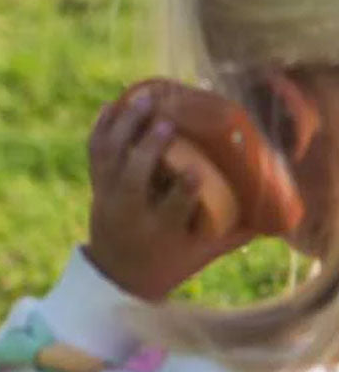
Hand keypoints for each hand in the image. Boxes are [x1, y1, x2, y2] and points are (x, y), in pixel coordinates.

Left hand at [85, 89, 253, 299]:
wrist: (120, 274)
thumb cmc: (173, 258)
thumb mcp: (204, 252)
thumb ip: (237, 230)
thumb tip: (277, 202)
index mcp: (160, 232)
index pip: (170, 210)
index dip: (183, 191)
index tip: (196, 172)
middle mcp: (129, 215)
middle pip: (130, 181)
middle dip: (146, 150)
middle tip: (165, 122)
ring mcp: (108, 199)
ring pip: (109, 161)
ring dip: (124, 128)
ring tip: (145, 97)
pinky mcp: (97, 186)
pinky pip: (94, 154)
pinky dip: (102, 128)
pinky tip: (115, 103)